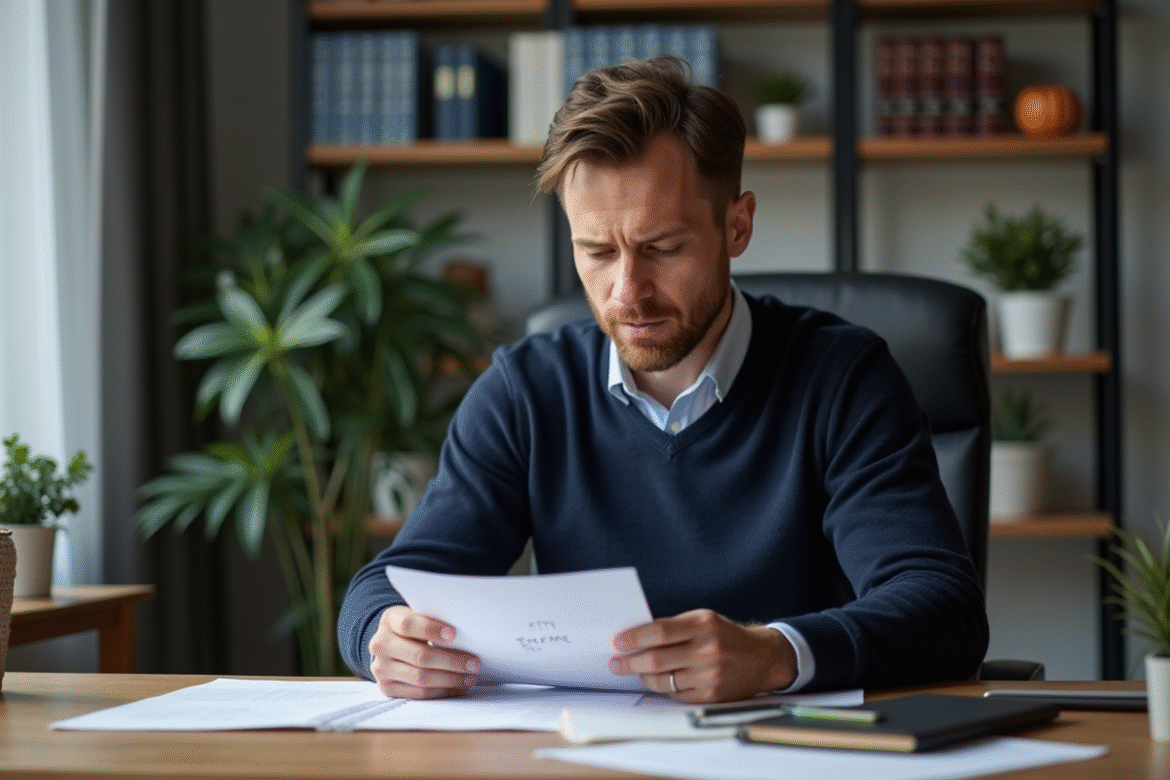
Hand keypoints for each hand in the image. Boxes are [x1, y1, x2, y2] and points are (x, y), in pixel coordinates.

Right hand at [368, 604, 481, 698]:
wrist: (390, 643)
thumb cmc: (414, 628)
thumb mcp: (419, 615)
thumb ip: (435, 620)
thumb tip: (467, 634)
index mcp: (390, 620)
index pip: (409, 625)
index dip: (432, 629)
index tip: (454, 634)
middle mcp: (381, 644)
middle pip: (419, 656)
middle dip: (451, 661)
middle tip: (474, 663)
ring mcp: (381, 668)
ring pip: (420, 678)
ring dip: (450, 679)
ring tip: (469, 677)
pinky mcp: (387, 688)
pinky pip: (418, 694)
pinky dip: (442, 691)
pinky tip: (456, 686)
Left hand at [608, 609, 796, 702]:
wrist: (763, 658)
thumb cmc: (727, 636)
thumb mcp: (704, 619)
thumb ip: (674, 627)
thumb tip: (637, 637)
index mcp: (704, 625)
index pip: (660, 632)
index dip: (634, 637)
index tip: (618, 642)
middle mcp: (707, 650)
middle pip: (656, 660)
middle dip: (630, 662)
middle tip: (616, 663)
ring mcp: (710, 676)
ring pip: (662, 681)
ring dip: (644, 676)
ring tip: (637, 670)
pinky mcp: (711, 696)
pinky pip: (675, 694)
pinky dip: (664, 687)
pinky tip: (661, 680)